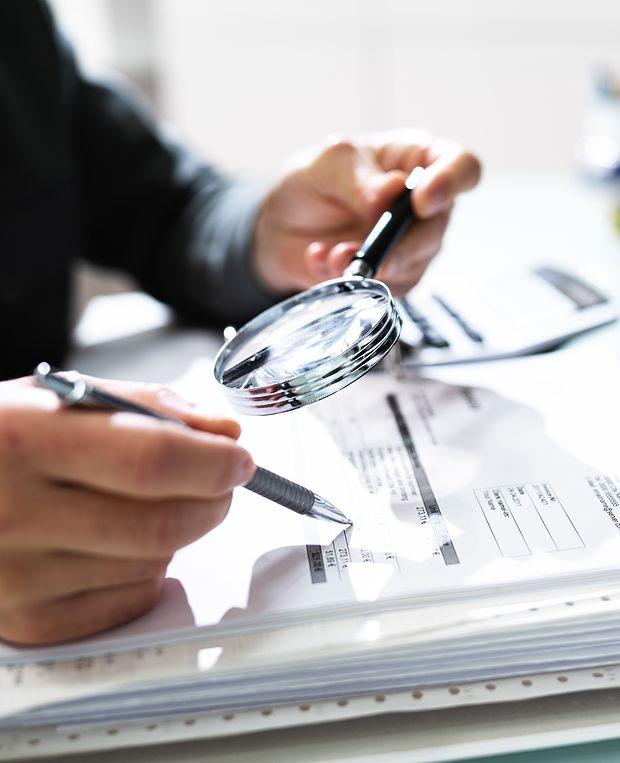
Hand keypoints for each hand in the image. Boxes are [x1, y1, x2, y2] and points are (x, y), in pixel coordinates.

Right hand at [0, 376, 252, 644]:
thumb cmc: (1, 440)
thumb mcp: (60, 399)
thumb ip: (148, 406)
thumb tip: (221, 432)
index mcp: (25, 439)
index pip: (152, 460)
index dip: (213, 460)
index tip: (238, 457)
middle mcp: (16, 515)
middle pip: (163, 521)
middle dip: (213, 497)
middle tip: (218, 479)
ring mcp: (20, 578)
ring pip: (156, 561)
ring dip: (179, 530)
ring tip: (147, 502)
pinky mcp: (31, 621)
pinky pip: (132, 598)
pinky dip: (149, 568)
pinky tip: (120, 540)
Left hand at [253, 129, 480, 296]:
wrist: (280, 223)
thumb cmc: (315, 181)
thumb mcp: (328, 162)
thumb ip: (357, 176)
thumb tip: (387, 194)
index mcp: (420, 161)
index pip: (462, 167)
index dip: (451, 183)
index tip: (422, 200)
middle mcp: (423, 207)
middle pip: (438, 229)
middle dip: (403, 244)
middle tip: (371, 249)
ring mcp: (410, 246)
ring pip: (413, 265)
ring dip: (373, 265)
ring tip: (334, 255)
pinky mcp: (389, 279)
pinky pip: (384, 288)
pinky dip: (352, 280)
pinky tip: (323, 261)